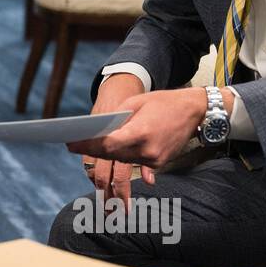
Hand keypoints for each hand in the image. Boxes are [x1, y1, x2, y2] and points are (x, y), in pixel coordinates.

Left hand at [69, 85, 214, 205]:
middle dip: (91, 151)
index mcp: (141, 132)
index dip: (88, 145)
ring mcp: (154, 159)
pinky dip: (123, 156)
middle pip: (112, 155)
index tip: (71, 143)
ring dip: (106, 156)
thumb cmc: (163, 102)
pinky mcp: (159, 164)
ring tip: (87, 149)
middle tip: (73, 146)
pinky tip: (110, 153)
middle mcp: (148, 150)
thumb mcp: (135, 103)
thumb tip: (97, 128)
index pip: (108, 144)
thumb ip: (116, 118)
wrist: (194, 111)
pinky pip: (135, 162)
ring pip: (122, 161)